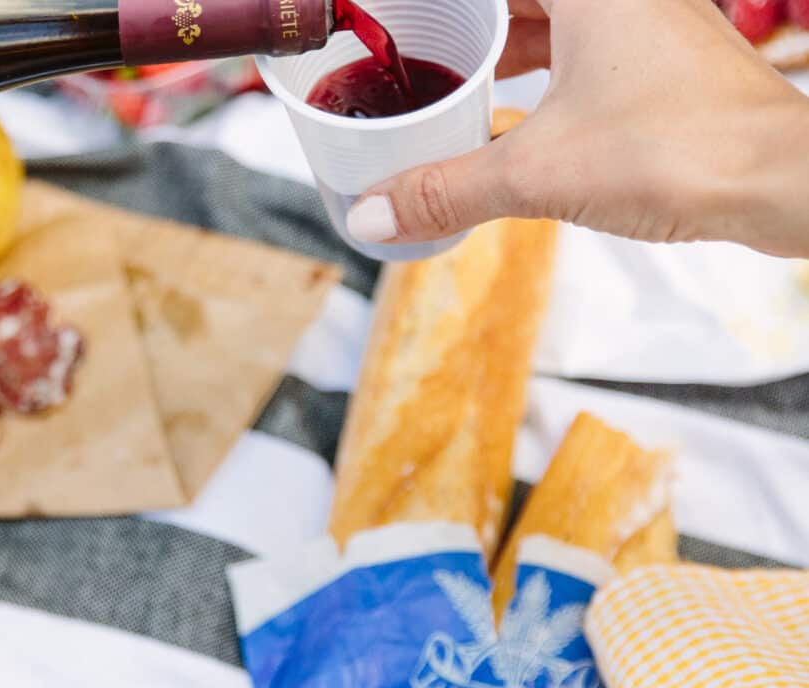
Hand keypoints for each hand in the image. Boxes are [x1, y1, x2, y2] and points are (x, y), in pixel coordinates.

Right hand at [345, 0, 808, 257]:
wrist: (784, 182)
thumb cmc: (682, 150)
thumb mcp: (536, 171)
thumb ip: (445, 189)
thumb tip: (372, 214)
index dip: (436, 5)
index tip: (391, 16)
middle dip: (466, 20)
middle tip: (416, 47)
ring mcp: (651, 21)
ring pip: (556, 15)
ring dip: (505, 42)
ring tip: (454, 75)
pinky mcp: (667, 61)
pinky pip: (586, 44)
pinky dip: (544, 67)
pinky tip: (515, 105)